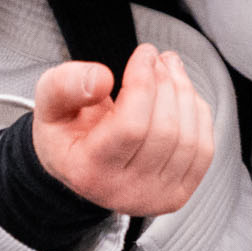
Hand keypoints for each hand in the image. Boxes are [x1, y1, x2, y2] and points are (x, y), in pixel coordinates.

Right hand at [31, 44, 215, 216]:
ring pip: (189, 139)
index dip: (144, 82)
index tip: (143, 53)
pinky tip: (181, 95)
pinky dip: (198, 114)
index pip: (131, 126)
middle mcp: (124, 193)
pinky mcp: (179, 194)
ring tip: (169, 68)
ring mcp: (156, 198)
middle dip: (166, 83)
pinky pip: (203, 149)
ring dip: (185, 92)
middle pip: (164, 131)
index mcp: (89, 172)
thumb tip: (102, 78)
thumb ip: (64, 86)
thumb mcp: (48, 104)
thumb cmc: (66, 131)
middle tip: (156, 57)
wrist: (82, 165)